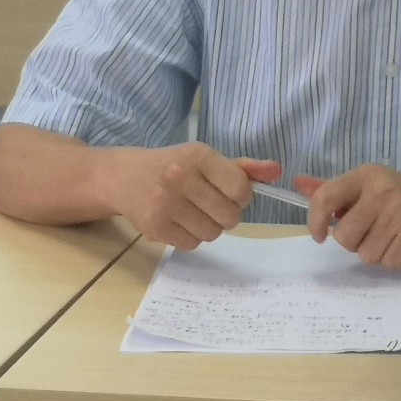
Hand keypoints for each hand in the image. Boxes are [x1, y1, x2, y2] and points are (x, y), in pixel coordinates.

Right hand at [112, 142, 279, 250]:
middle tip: (212, 205)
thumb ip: (243, 168)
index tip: (231, 193)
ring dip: (210, 227)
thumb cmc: (172, 166)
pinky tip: (180, 221)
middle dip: (227, 214)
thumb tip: (277, 171)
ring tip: (195, 212)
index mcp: (198, 156)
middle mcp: (180, 178)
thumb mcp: (205, 159)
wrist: (123, 177)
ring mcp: (165, 204)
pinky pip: (192, 244)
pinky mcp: (155, 227)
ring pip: (212, 234)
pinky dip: (191, 236)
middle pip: (230, 216)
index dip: (242, 196)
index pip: (241, 188)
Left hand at [294, 164, 400, 269]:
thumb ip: (334, 188)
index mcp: (367, 175)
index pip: (325, 197)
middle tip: (371, 231)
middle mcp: (382, 191)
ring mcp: (400, 215)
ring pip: (364, 253)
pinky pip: (386, 263)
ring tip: (391, 235)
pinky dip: (392, 259)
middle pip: (343, 236)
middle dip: (353, 241)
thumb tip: (298, 185)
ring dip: (374, 251)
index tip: (319, 234)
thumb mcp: (372, 184)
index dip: (314, 220)